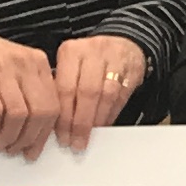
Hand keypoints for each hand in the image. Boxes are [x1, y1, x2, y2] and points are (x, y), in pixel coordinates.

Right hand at [0, 16, 61, 156]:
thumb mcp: (10, 67)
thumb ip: (27, 89)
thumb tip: (37, 127)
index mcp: (36, 62)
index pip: (54, 104)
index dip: (45, 132)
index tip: (36, 147)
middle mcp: (22, 62)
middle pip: (41, 111)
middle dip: (30, 138)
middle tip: (17, 149)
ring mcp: (0, 67)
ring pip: (20, 114)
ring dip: (10, 136)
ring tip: (1, 143)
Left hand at [50, 33, 149, 152]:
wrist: (120, 43)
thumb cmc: (88, 60)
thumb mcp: (68, 66)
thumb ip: (60, 89)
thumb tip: (52, 124)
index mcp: (71, 51)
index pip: (65, 88)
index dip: (63, 116)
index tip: (61, 136)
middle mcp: (93, 52)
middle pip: (87, 92)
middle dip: (80, 122)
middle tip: (75, 142)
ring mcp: (116, 59)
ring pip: (106, 95)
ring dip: (97, 120)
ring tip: (88, 137)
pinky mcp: (133, 69)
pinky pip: (121, 97)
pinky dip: (111, 114)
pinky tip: (103, 125)